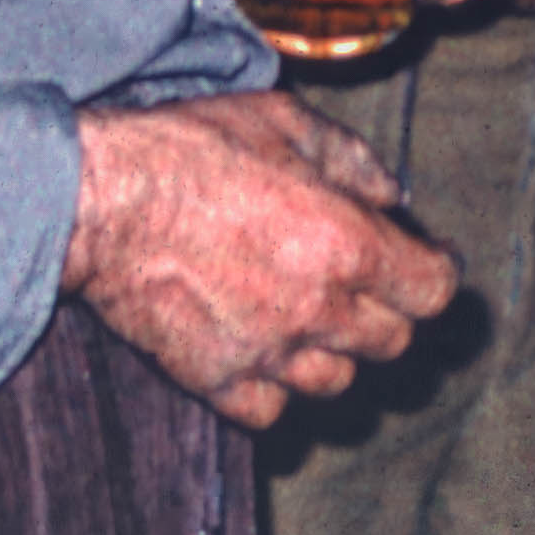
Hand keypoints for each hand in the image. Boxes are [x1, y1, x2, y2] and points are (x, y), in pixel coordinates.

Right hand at [63, 93, 460, 429]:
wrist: (100, 201)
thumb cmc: (191, 150)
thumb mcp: (285, 122)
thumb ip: (352, 159)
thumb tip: (393, 194)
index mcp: (347, 244)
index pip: (434, 291)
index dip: (433, 273)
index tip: (421, 260)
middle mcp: (317, 309)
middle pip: (393, 341)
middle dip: (387, 310)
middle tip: (360, 282)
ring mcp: (265, 353)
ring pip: (337, 383)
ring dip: (335, 353)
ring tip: (309, 316)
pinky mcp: (214, 380)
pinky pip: (271, 412)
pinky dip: (274, 389)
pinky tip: (261, 350)